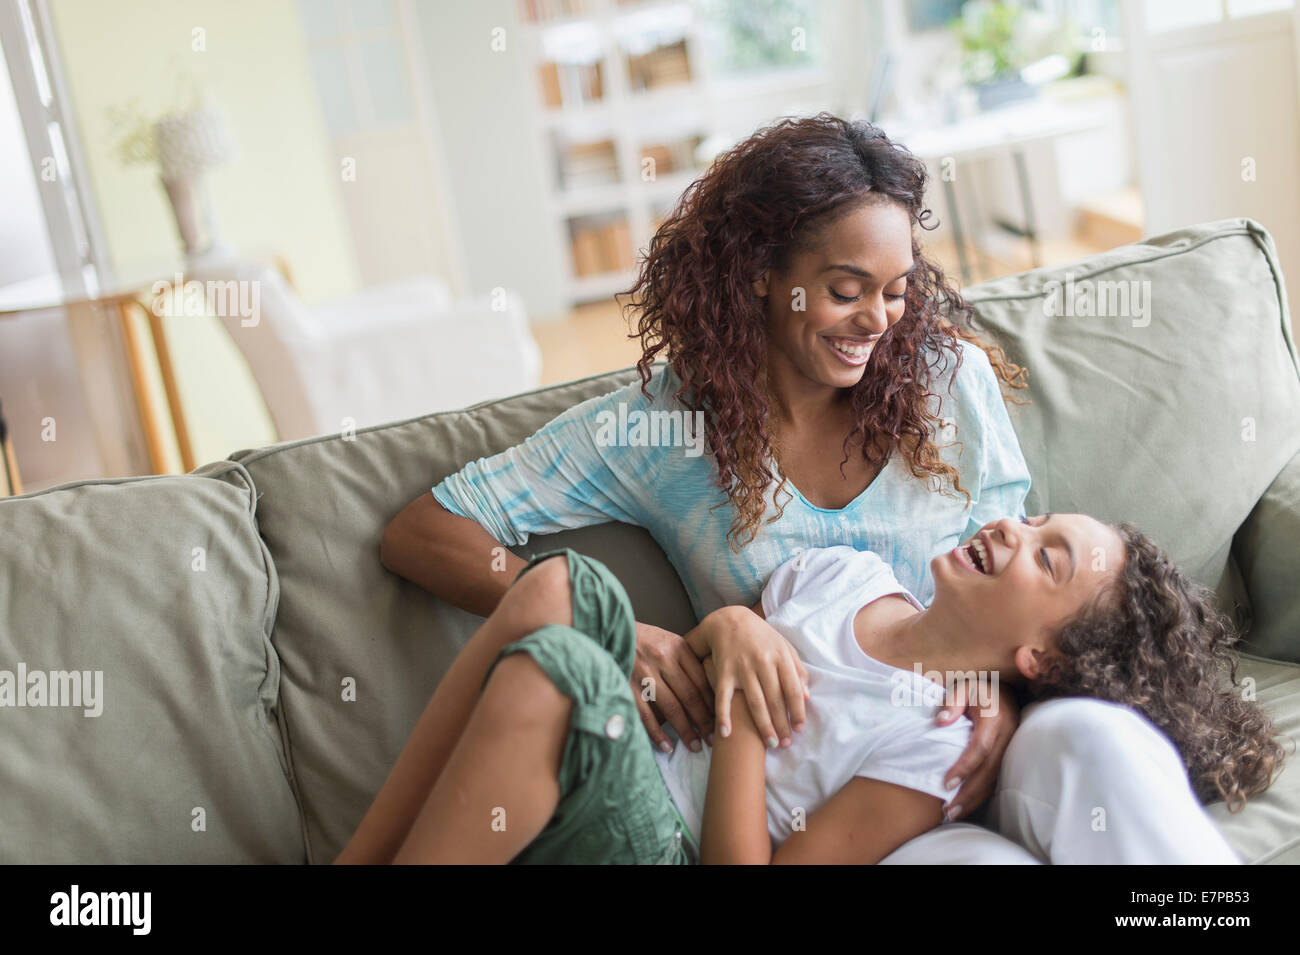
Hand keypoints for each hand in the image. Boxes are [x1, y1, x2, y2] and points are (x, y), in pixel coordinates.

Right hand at [630, 622, 714, 753]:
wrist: (611, 631)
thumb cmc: (644, 639)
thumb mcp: (669, 641)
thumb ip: (686, 661)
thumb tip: (709, 692)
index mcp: (678, 648)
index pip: (701, 681)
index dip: (713, 704)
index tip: (720, 720)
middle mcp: (663, 659)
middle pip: (690, 696)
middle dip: (704, 721)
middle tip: (712, 740)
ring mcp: (644, 674)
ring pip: (671, 708)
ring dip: (685, 730)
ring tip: (695, 746)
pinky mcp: (627, 686)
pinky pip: (646, 715)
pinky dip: (657, 733)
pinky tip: (667, 745)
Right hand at [694, 606, 809, 747]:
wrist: (730, 619)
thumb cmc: (760, 636)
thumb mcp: (783, 647)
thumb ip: (797, 670)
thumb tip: (807, 697)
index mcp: (780, 657)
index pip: (792, 689)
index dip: (797, 711)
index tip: (799, 730)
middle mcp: (763, 663)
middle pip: (775, 700)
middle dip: (781, 724)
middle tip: (785, 744)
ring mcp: (742, 667)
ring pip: (755, 702)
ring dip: (762, 726)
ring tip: (769, 744)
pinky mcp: (724, 671)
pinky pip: (724, 697)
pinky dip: (724, 716)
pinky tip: (726, 734)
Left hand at [936, 677, 1019, 820]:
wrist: (1005, 688)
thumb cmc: (978, 687)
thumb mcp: (963, 686)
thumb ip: (952, 702)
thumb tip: (941, 722)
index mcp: (996, 717)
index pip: (980, 748)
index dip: (964, 767)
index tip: (946, 783)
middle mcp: (1008, 735)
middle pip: (989, 770)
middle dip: (969, 793)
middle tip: (949, 810)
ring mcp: (1012, 746)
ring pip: (995, 778)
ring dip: (976, 798)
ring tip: (954, 813)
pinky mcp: (1011, 754)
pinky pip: (998, 777)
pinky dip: (982, 792)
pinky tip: (967, 803)